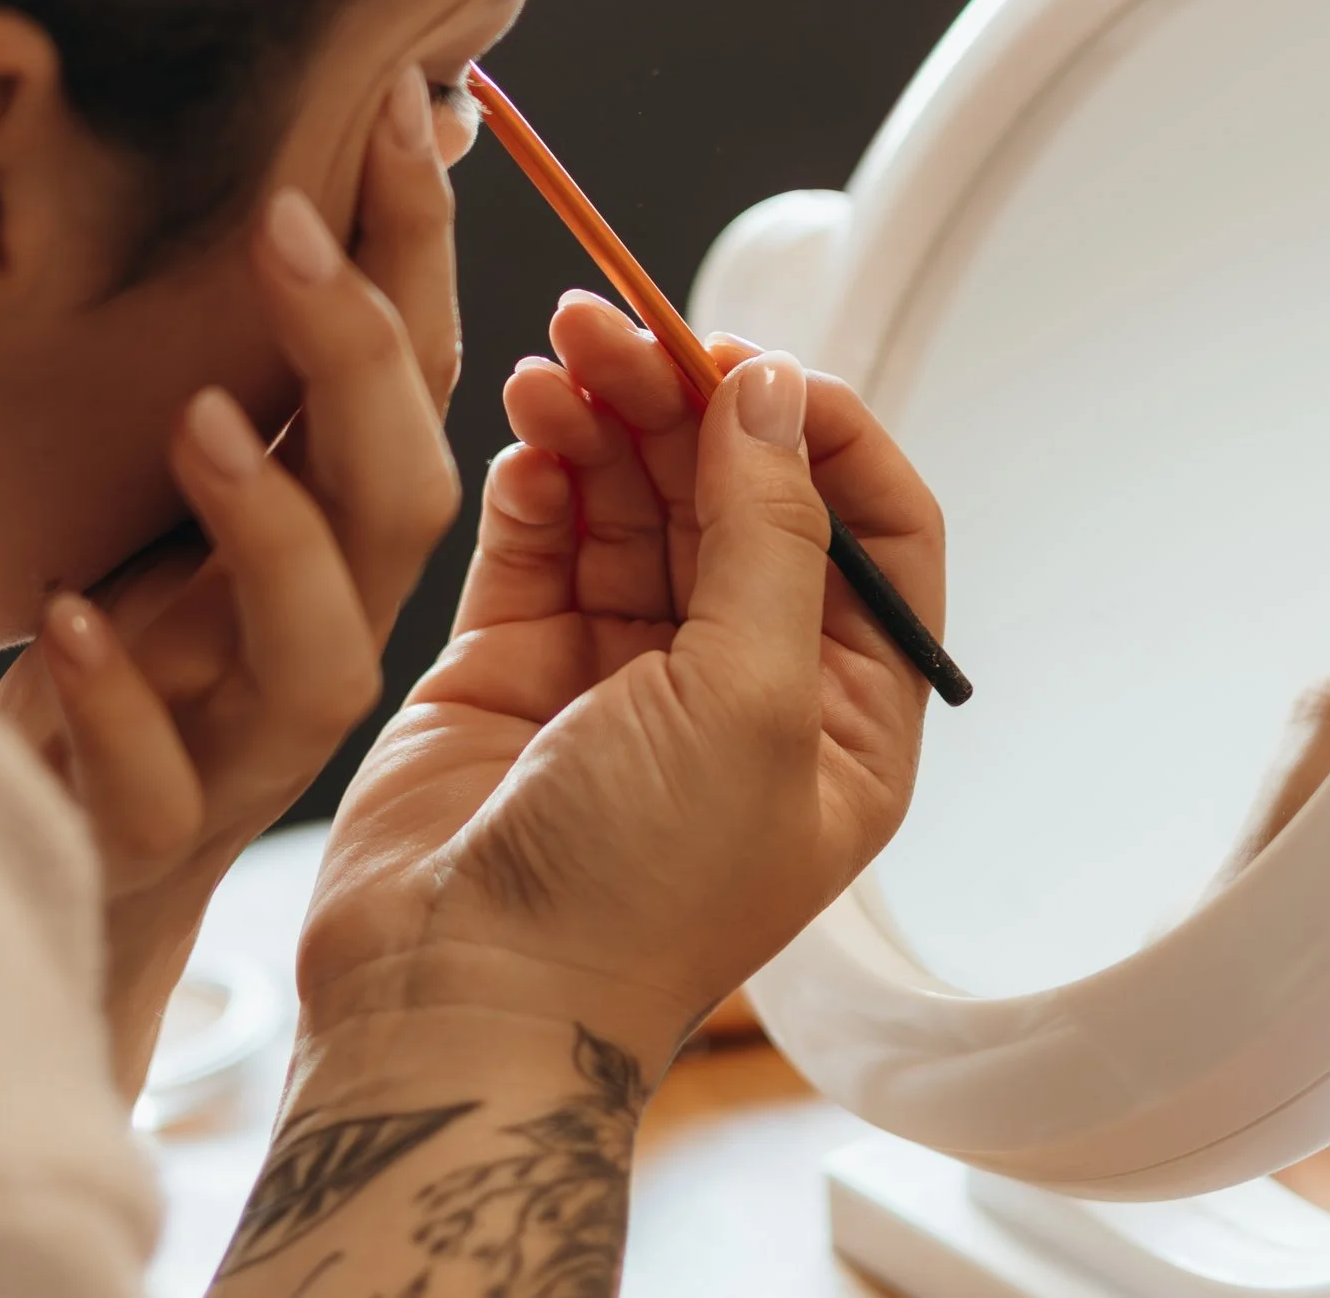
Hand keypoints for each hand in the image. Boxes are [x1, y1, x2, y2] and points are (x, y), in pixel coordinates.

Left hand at [0, 68, 460, 1093]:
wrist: (61, 864)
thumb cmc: (120, 655)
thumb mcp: (180, 496)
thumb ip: (250, 369)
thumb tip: (309, 177)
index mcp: (332, 538)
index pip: (410, 380)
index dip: (418, 251)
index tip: (400, 105)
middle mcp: (316, 630)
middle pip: (395, 501)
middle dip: (357, 360)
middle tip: (285, 223)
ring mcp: (238, 738)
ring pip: (316, 651)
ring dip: (270, 530)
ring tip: (197, 419)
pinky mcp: (148, 830)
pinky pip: (156, 787)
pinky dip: (116, 704)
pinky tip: (59, 619)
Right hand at [296, 291, 942, 1067]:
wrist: (457, 1004)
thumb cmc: (630, 904)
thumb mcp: (752, 705)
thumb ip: (771, 537)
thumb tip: (773, 395)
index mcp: (840, 715)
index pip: (872, 531)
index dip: (822, 433)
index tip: (751, 365)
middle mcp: (740, 684)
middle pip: (738, 495)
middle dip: (687, 400)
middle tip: (620, 325)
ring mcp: (623, 673)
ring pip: (633, 501)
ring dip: (604, 417)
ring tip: (560, 351)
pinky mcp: (515, 665)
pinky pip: (538, 536)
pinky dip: (536, 468)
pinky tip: (525, 417)